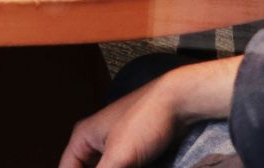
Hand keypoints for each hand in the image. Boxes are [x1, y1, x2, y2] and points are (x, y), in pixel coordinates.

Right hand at [59, 58, 240, 167]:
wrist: (179, 103)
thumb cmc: (146, 120)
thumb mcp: (119, 157)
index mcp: (83, 136)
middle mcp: (96, 140)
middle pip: (86, 167)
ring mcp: (115, 144)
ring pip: (105, 167)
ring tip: (129, 167)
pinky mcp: (133, 149)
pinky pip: (121, 166)